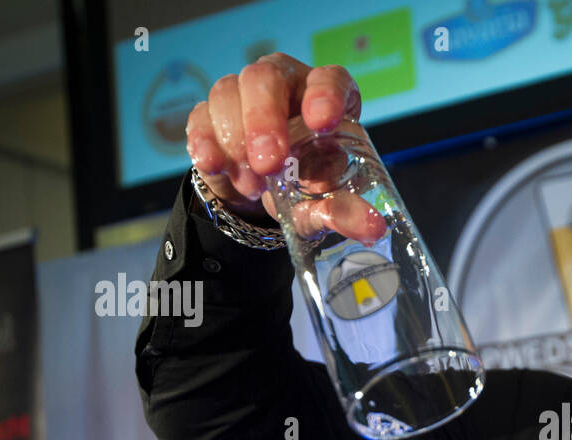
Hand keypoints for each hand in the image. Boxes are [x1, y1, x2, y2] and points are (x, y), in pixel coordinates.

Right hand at [185, 53, 385, 243]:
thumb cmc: (306, 182)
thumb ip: (345, 212)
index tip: (322, 123)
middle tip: (269, 165)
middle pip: (266, 78)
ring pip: (228, 91)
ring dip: (236, 140)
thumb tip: (371, 230)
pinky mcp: (209, 111)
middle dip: (264, 121)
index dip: (325, 95)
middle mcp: (283, 83)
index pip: (328, 79)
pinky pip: (200, 115)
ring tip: (252, 185)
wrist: (263, 191)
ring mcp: (242, 92)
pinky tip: (215, 166)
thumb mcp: (326, 201)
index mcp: (324, 95)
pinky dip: (204, 142)